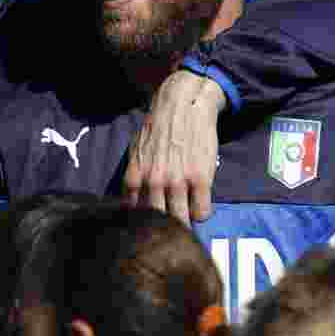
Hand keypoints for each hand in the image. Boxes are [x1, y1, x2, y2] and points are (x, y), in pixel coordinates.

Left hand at [124, 70, 226, 224]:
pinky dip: (201, 213)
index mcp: (135, 177)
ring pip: (180, 220)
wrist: (183, 106)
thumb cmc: (157, 128)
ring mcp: (178, 182)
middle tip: (169, 229)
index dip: (143, 223)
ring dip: (184, 223)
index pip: (134, 214)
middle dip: (163, 228)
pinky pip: (202, 211)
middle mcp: (154, 182)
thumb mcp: (135, 152)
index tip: (149, 225)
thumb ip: (135, 176)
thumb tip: (133, 200)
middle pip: (157, 221)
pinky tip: (199, 207)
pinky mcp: (201, 178)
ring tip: (185, 220)